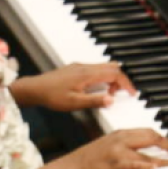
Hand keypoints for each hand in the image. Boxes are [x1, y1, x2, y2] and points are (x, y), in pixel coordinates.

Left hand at [12, 62, 134, 111]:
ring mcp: (80, 66)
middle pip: (112, 67)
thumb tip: (111, 100)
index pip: (114, 73)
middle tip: (124, 93)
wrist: (35, 89)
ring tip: (110, 93)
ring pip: (104, 67)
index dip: (126, 83)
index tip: (132, 93)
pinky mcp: (76, 69)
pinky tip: (98, 89)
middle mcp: (85, 67)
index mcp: (87, 74)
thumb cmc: (52, 96)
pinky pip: (96, 69)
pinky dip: (103, 77)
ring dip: (112, 78)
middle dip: (121, 79)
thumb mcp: (74, 103)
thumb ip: (94, 101)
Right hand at [64, 128, 167, 168]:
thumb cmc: (84, 162)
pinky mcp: (118, 163)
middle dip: (166, 143)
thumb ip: (122, 148)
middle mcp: (120, 139)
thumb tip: (136, 154)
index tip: (167, 142)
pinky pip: (139, 163)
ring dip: (164, 156)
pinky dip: (150, 165)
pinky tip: (157, 167)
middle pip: (150, 135)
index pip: (144, 130)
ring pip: (148, 149)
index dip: (159, 136)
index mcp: (118, 134)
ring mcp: (119, 151)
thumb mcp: (105, 148)